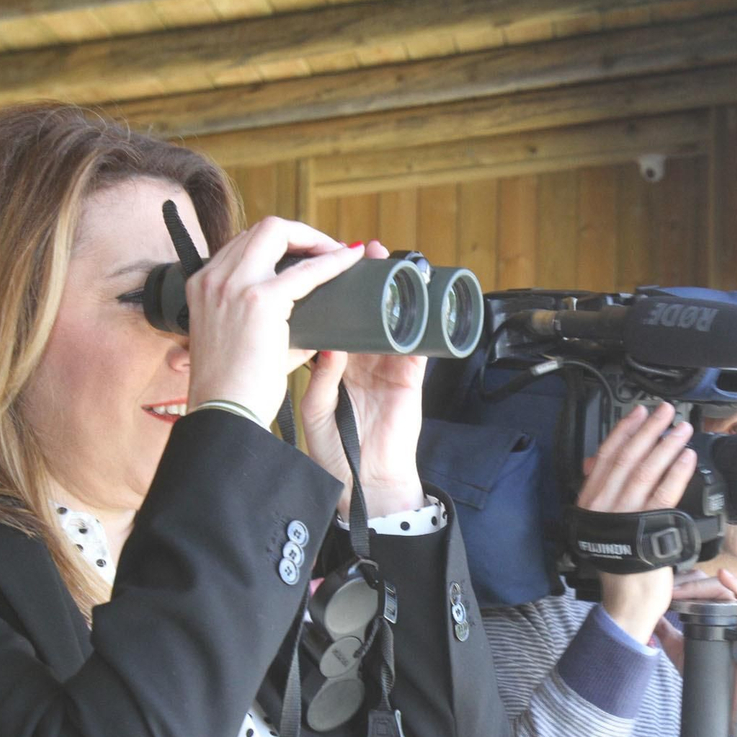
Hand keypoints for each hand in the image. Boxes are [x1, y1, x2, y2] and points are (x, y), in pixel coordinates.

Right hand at [184, 217, 356, 423]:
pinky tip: (351, 260)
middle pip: (260, 229)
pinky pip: (305, 270)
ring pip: (278, 232)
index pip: (243, 245)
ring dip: (314, 238)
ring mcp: (233, 285)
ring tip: (339, 252)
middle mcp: (213, 278)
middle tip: (327, 250)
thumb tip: (315, 322)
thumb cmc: (236, 389)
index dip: (279, 244)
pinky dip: (332, 261)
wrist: (224, 413)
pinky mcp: (259, 299)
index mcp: (202, 287)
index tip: (305, 255)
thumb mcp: (243, 343)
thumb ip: (273, 324)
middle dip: (299, 233)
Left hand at [300, 240, 428, 514]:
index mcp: (336, 364)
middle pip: (369, 312)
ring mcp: (389, 370)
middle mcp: (364, 362)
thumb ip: (321, 376)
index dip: (333, 292)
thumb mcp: (315, 408)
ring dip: (397, 295)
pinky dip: (421, 327)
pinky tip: (418, 305)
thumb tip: (329, 345)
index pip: (337, 319)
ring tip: (394, 267)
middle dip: (368, 280)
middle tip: (365, 252)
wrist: (361, 484)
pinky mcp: (411, 382)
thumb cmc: (333, 451)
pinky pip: (420, 349)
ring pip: (396, 322)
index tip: (326, 265)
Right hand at [577, 403, 696, 643]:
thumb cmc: (620, 564)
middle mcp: (604, 506)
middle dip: (649, 431)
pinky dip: (676, 472)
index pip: (606, 457)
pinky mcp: (647, 526)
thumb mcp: (600, 524)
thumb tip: (595, 463)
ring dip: (666, 446)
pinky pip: (664, 493)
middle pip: (628, 459)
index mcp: (590, 502)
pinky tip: (687, 458)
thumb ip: (600, 494)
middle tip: (666, 412)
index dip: (624, 431)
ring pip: (646, 471)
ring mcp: (625, 516)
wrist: (628, 599)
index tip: (639, 414)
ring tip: (681, 430)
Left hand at [657, 568, 736, 736]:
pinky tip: (724, 576)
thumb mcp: (683, 653)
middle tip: (666, 587)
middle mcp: (730, 616)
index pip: (700, 590)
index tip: (661, 585)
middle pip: (711, 587)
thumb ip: (669, 635)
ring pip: (726, 592)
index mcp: (714, 618)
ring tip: (682, 588)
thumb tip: (650, 618)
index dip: (682, 583)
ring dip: (703, 585)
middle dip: (687, 584)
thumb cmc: (716, 683)